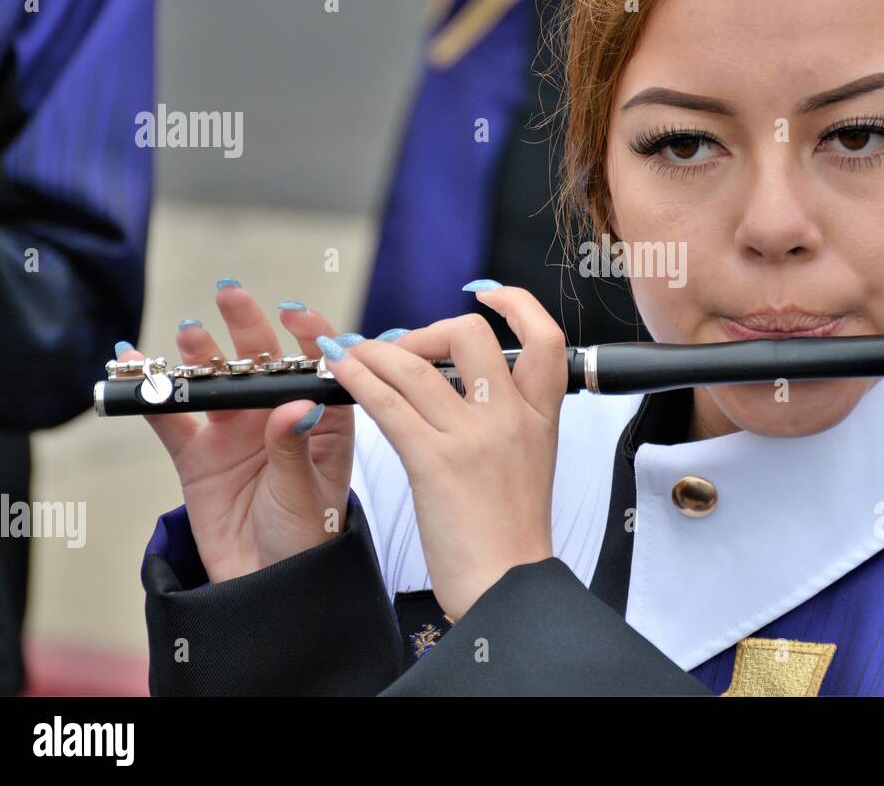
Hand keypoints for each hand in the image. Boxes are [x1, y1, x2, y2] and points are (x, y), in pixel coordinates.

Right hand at [121, 285, 353, 581]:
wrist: (267, 587)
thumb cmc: (306, 537)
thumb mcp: (305, 493)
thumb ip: (294, 447)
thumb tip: (293, 403)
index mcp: (322, 420)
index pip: (319, 366)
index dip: (309, 335)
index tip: (295, 312)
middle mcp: (279, 416)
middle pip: (263, 362)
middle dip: (248, 326)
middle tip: (231, 294)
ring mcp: (236, 432)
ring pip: (217, 382)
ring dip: (202, 355)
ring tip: (192, 335)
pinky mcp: (197, 454)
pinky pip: (171, 416)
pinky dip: (152, 392)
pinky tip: (133, 363)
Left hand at [318, 285, 565, 620]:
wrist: (507, 586)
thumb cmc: (511, 533)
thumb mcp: (530, 462)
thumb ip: (509, 419)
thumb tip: (469, 384)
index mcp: (540, 417)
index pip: (544, 338)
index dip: (516, 304)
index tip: (485, 296)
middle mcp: (511, 418)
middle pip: (470, 334)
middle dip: (425, 331)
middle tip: (401, 351)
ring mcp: (474, 437)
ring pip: (414, 365)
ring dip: (372, 351)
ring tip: (348, 353)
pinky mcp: (435, 461)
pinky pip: (388, 402)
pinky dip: (357, 377)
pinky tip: (339, 371)